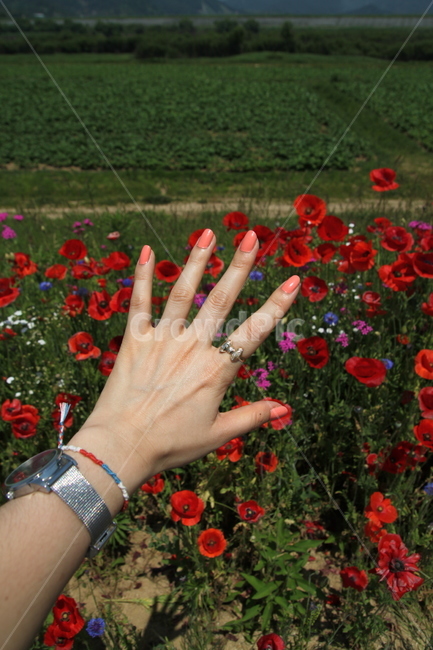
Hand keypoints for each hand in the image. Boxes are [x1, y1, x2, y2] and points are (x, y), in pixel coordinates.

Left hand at [71, 229, 300, 495]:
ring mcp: (162, 340)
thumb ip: (252, 416)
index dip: (276, 306)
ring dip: (197, 260)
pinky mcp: (135, 340)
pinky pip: (139, 303)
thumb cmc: (171, 444)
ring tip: (209, 232)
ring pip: (183, 292)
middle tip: (252, 236)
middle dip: (239, 266)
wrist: (121, 447)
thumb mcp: (218, 435)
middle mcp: (192, 347)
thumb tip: (285, 408)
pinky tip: (147, 251)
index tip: (293, 281)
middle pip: (220, 301)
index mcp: (216, 370)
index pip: (254, 332)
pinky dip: (143, 276)